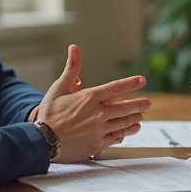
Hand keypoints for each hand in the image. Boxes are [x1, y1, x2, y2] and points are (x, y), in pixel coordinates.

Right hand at [37, 45, 150, 162]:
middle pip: (125, 107)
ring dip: (134, 118)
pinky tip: (131, 129)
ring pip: (123, 123)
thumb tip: (74, 48)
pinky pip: (117, 137)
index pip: (116, 87)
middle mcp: (98, 113)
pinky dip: (126, 132)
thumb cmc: (49, 113)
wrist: (42, 141)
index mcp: (90, 97)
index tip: (142, 80)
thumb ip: (71, 68)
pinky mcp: (98, 144)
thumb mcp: (59, 88)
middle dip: (139, 104)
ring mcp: (99, 129)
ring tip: (141, 116)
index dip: (131, 83)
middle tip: (148, 103)